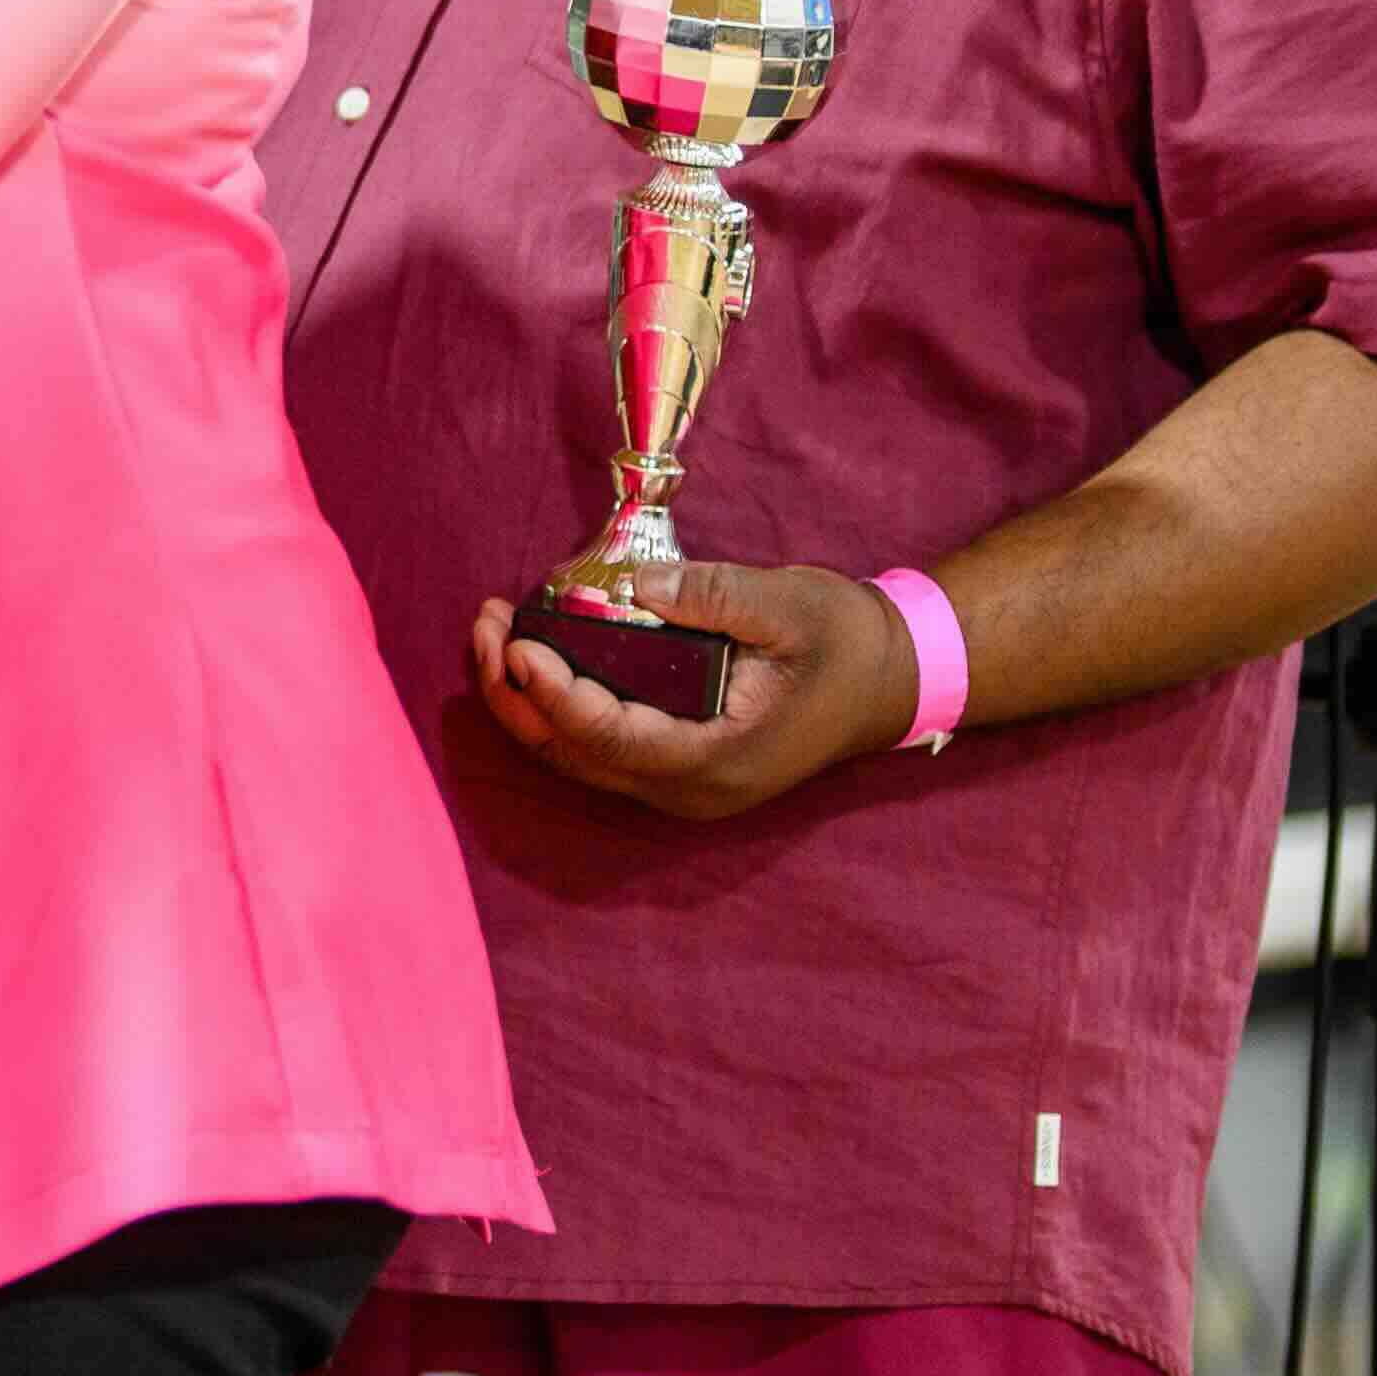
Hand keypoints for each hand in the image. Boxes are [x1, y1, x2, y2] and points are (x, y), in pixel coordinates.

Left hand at [472, 561, 921, 818]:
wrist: (892, 679)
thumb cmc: (846, 642)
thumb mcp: (790, 605)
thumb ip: (712, 595)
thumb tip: (634, 587)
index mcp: (719, 760)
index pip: (612, 739)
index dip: (555, 695)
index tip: (518, 643)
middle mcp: (688, 788)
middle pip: (575, 755)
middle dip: (515, 694)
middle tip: (485, 624)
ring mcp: (678, 782)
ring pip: (576, 755)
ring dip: (524, 699)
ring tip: (491, 630)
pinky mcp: (672, 762)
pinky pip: (595, 743)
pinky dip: (555, 702)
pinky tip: (533, 650)